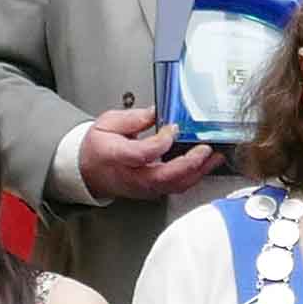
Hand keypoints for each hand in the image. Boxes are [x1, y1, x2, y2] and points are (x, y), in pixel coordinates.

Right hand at [78, 107, 220, 201]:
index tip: (173, 128)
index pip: (142, 154)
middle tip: (205, 148)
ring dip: (197, 172)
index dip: (161, 142)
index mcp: (116, 156)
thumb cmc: (98, 147)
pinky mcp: (153, 191)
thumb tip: (156, 112)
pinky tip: (206, 164)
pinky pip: (176, 187)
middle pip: (164, 176)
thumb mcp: (108, 122)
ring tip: (214, 156)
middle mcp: (131, 176)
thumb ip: (133, 118)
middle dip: (189, 163)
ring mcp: (143, 187)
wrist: (88, 170)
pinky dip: (194, 176)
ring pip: (174, 185)